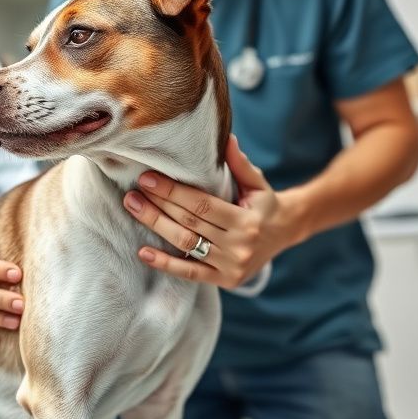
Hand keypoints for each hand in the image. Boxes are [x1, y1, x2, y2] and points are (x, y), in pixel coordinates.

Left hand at [122, 134, 307, 287]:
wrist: (285, 233)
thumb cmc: (264, 203)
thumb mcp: (257, 183)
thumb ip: (240, 163)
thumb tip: (227, 138)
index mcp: (247, 220)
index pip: (201, 204)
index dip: (172, 192)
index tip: (148, 179)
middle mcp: (239, 245)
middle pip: (189, 223)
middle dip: (157, 206)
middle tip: (132, 193)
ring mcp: (231, 266)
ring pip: (185, 244)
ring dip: (155, 226)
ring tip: (133, 209)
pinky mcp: (224, 280)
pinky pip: (190, 272)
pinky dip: (165, 264)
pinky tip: (143, 253)